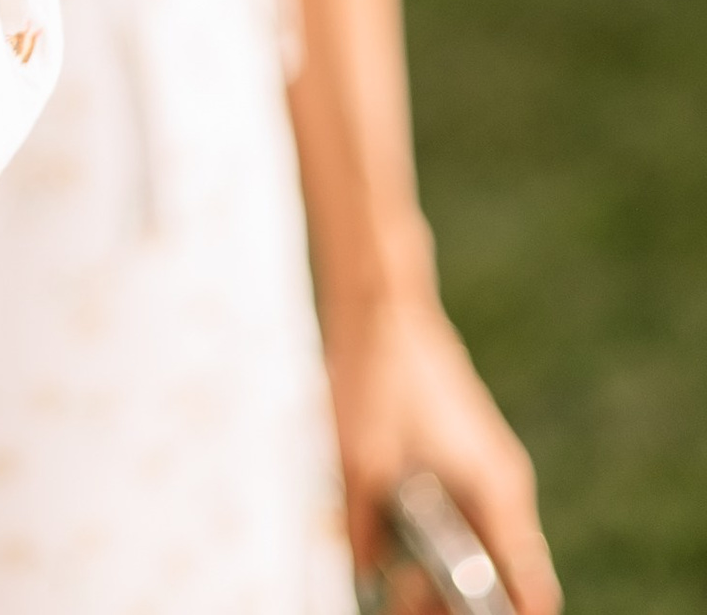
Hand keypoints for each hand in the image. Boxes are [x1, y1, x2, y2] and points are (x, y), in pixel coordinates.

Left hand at [326, 286, 556, 614]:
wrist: (383, 308)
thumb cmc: (380, 376)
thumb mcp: (364, 461)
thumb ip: (367, 529)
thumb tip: (365, 579)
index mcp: (497, 492)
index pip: (529, 582)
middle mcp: (502, 490)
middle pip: (498, 577)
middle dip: (455, 606)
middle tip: (408, 609)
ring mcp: (484, 475)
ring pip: (476, 554)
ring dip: (438, 581)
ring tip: (396, 594)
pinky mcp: (462, 465)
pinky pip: (459, 525)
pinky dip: (433, 549)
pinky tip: (389, 555)